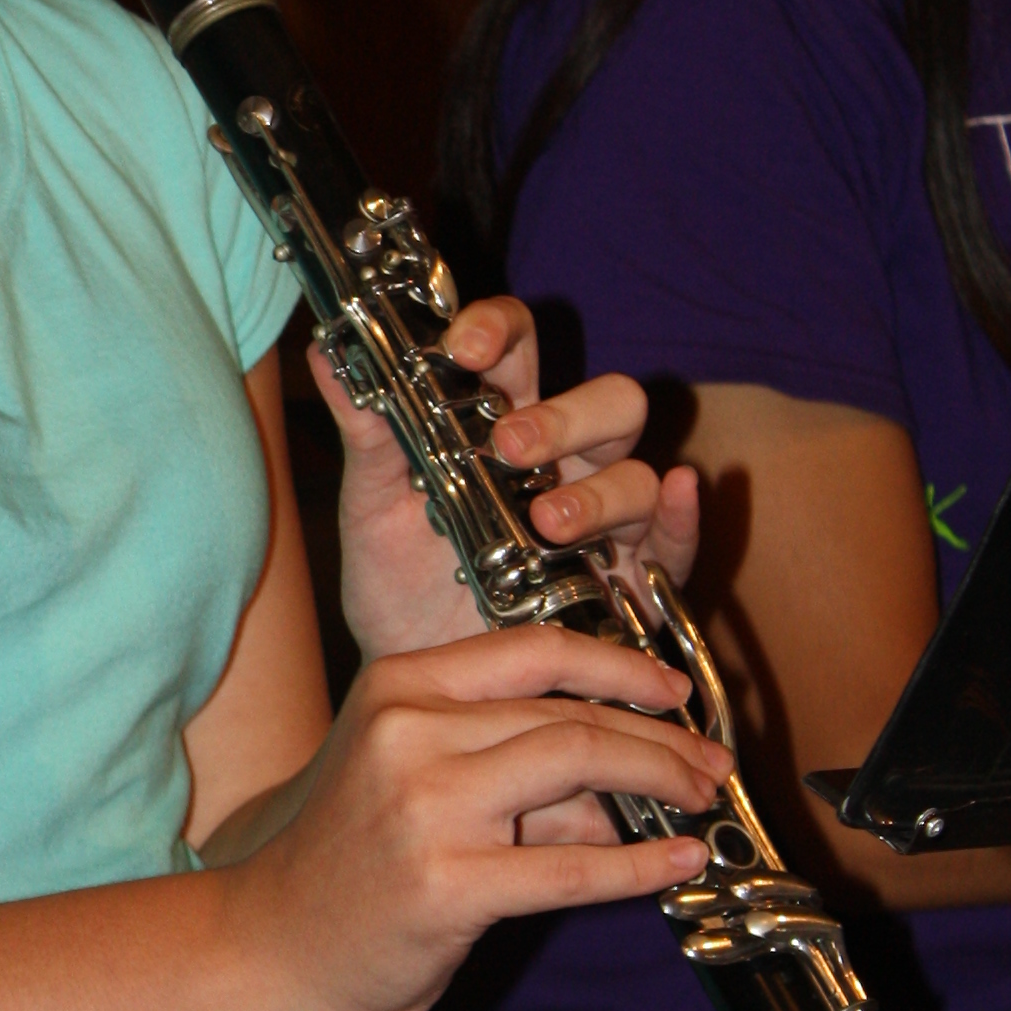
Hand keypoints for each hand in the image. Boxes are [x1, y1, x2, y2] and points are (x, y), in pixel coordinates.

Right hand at [242, 621, 728, 1010]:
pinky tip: (677, 862)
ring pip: (580, 768)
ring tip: (701, 802)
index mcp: (397, 686)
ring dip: (661, 783)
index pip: (532, 650)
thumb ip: (504, 756)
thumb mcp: (409, 774)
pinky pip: (573, 868)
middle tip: (709, 764)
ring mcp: (427, 808)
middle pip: (570, 714)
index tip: (672, 691)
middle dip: (660, 738)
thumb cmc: (348, 860)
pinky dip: (639, 866)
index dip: (620, 664)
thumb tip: (624, 769)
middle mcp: (409, 732)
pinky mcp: (448, 885)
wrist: (271, 946)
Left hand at [321, 292, 701, 668]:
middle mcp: (564, 463)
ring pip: (633, 470)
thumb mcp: (373, 512)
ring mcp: (605, 522)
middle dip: (563, 416)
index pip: (518, 350)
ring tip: (545, 525)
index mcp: (498, 427)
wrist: (418, 680)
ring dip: (596, 490)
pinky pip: (677, 543)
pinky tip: (678, 495)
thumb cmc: (398, 591)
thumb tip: (326, 351)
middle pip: (604, 401)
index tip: (463, 347)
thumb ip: (365, 436)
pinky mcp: (634, 582)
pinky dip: (684, 516)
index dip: (500, 330)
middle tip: (511, 448)